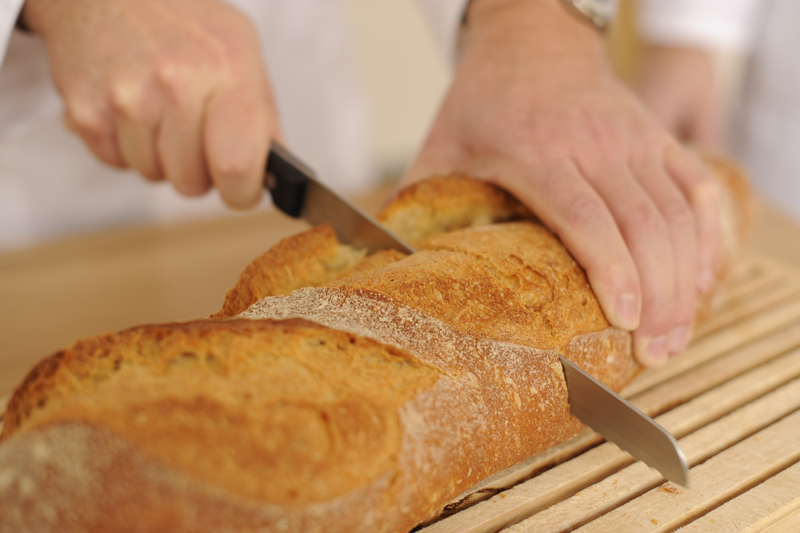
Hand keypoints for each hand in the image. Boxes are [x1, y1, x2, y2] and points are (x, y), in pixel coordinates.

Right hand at [22, 0, 280, 207]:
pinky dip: (127, 147)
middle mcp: (175, 85)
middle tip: (197, 137)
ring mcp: (126, 100)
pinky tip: (132, 110)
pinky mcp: (86, 112)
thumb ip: (263, 117)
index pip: (237, 166)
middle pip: (192, 183)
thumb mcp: (242, 51)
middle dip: (199, 172)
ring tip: (161, 113)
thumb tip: (277, 176)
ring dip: (161, 158)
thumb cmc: (185, 23)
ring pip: (154, 176)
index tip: (243, 188)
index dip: (243, 191)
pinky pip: (117, 164)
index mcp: (226, 72)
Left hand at [402, 0, 719, 366]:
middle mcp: (594, 144)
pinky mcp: (657, 136)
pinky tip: (704, 282)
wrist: (531, 38)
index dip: (610, 270)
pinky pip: (699, 188)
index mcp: (536, 151)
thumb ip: (418, 200)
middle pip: (642, 225)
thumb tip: (384, 262)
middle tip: (653, 354)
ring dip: (686, 279)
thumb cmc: (483, 100)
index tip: (624, 320)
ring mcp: (633, 138)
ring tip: (676, 336)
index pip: (585, 216)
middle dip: (657, 296)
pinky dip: (709, 237)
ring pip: (678, 213)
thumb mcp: (442, 145)